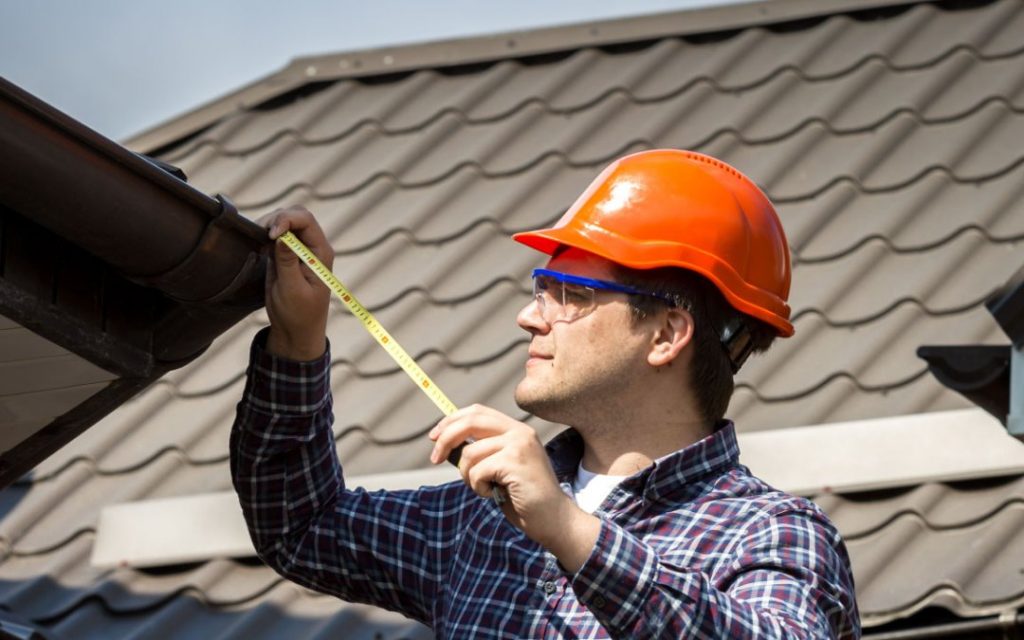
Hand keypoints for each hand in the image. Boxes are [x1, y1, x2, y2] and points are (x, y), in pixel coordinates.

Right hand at [258, 206, 333, 360]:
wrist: (296, 331)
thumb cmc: (299, 314)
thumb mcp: (292, 290)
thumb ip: (287, 262)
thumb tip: (283, 236)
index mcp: (321, 253)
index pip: (306, 220)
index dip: (286, 219)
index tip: (271, 235)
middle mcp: (312, 247)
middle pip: (296, 215)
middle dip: (277, 218)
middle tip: (261, 234)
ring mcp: (298, 249)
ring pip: (284, 222)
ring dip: (269, 225)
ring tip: (258, 241)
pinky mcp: (285, 255)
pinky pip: (276, 235)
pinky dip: (265, 235)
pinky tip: (258, 247)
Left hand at [428, 405, 599, 569]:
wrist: (554, 520)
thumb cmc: (524, 498)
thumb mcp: (500, 468)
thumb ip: (482, 452)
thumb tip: (447, 444)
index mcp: (516, 430)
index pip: (477, 411)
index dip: (451, 421)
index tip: (434, 436)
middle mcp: (519, 432)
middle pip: (470, 421)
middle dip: (446, 438)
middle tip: (434, 459)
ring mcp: (519, 445)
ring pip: (470, 453)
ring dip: (467, 475)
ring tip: (484, 488)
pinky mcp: (515, 461)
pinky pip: (477, 470)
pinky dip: (477, 486)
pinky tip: (492, 494)